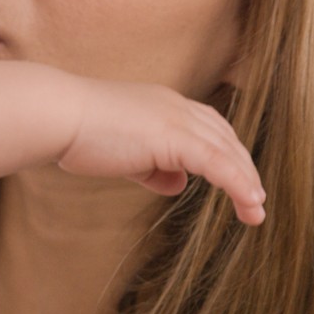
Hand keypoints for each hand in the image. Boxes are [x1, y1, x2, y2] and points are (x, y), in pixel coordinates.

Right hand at [57, 79, 266, 224]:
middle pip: (225, 137)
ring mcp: (176, 119)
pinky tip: (249, 202)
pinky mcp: (173, 137)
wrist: (57, 114)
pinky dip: (238, 183)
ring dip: (246, 181)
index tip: (235, 180)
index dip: (225, 154)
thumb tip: (176, 184)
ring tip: (255, 209)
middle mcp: (176, 107)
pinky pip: (217, 163)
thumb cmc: (75, 130)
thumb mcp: (121, 152)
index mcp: (162, 104)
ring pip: (227, 151)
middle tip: (254, 200)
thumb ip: (151, 167)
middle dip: (243, 169)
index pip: (207, 128)